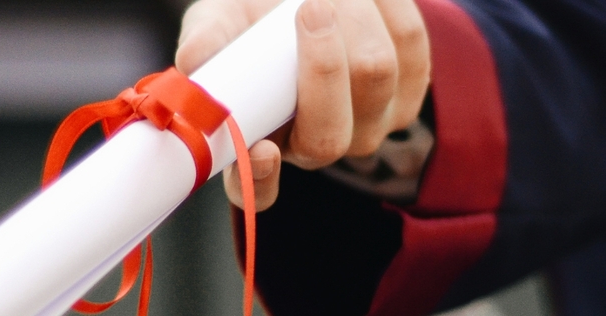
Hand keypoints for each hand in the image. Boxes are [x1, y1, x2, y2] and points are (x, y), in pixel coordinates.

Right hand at [176, 0, 430, 210]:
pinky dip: (386, 6)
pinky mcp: (410, 87)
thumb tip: (194, 59)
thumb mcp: (218, 21)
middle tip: (310, 8)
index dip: (261, 179)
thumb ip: (207, 41)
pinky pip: (410, 44)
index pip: (256, 189)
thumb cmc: (251, 19)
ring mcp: (371, 123)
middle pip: (330, 134)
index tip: (262, 150)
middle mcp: (318, 145)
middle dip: (323, 66)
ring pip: (376, 76)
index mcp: (261, 145)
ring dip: (355, 18)